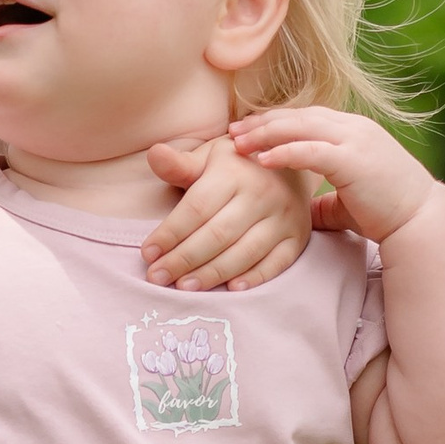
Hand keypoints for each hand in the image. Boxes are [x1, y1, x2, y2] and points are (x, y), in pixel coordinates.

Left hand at [141, 132, 316, 288]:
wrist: (289, 161)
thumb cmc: (236, 165)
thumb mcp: (208, 157)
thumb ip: (180, 164)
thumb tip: (154, 154)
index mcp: (235, 173)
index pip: (197, 209)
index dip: (170, 233)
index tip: (147, 254)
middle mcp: (263, 194)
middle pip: (218, 235)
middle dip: (184, 259)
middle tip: (157, 277)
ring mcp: (284, 217)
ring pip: (245, 252)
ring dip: (212, 273)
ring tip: (184, 287)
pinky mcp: (297, 237)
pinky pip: (277, 262)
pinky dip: (255, 277)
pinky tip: (231, 289)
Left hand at [224, 106, 438, 246]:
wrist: (420, 221)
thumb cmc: (386, 212)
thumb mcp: (348, 200)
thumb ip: (324, 199)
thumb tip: (303, 211)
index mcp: (352, 132)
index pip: (305, 117)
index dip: (273, 122)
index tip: (245, 130)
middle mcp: (353, 129)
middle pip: (297, 116)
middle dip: (262, 122)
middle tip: (232, 131)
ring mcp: (355, 140)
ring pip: (301, 127)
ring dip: (266, 133)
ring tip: (237, 142)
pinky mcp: (354, 160)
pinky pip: (311, 150)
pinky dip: (284, 152)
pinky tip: (262, 160)